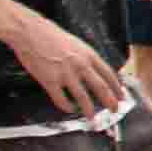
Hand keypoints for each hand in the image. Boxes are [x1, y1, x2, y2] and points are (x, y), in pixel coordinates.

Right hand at [7, 8, 126, 120]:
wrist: (29, 32)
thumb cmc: (51, 35)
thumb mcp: (76, 44)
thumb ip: (86, 58)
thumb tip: (95, 71)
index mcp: (89, 55)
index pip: (109, 75)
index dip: (117, 88)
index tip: (121, 96)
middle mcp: (80, 65)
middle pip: (101, 88)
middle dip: (110, 102)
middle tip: (114, 110)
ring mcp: (65, 74)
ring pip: (83, 97)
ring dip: (89, 110)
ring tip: (92, 118)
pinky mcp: (49, 80)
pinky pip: (61, 99)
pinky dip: (66, 107)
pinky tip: (69, 110)